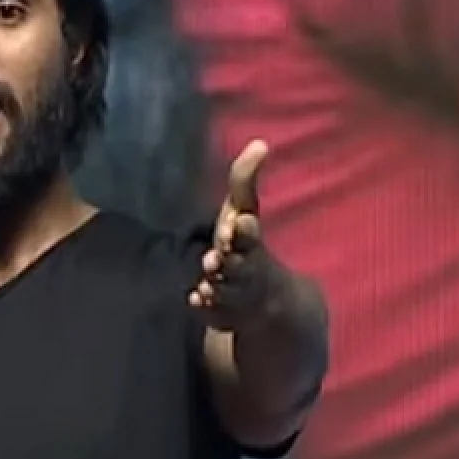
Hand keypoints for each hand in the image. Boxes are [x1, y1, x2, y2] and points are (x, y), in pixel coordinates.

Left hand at [189, 139, 275, 331]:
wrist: (263, 299)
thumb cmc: (244, 245)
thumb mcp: (244, 212)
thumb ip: (245, 181)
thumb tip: (259, 143)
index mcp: (252, 243)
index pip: (251, 236)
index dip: (244, 230)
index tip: (239, 222)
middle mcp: (247, 271)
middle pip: (239, 267)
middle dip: (230, 262)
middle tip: (216, 257)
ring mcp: (236, 296)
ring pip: (225, 291)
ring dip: (216, 284)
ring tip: (207, 277)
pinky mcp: (221, 315)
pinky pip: (211, 313)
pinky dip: (204, 307)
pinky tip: (195, 299)